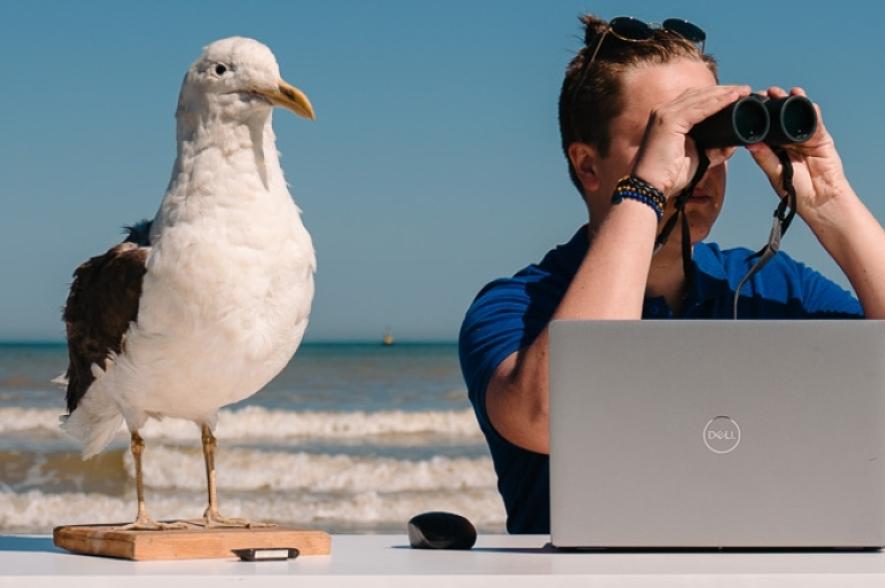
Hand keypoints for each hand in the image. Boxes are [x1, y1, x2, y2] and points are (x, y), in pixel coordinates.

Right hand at [632, 84, 750, 197]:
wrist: (650, 187)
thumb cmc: (669, 175)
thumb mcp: (696, 158)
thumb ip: (712, 150)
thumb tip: (732, 144)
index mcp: (668, 118)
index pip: (695, 99)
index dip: (717, 95)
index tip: (738, 95)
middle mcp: (664, 111)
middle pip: (698, 94)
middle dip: (723, 90)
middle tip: (746, 90)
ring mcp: (664, 114)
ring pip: (699, 98)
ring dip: (723, 93)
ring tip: (743, 92)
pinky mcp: (668, 121)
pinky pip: (697, 108)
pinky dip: (716, 103)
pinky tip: (731, 99)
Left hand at [746, 87, 852, 220]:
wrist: (819, 201)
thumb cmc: (795, 191)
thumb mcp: (775, 173)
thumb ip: (764, 158)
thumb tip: (750, 143)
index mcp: (774, 148)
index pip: (766, 128)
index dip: (760, 115)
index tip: (750, 103)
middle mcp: (788, 141)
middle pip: (781, 118)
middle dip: (775, 103)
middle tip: (767, 92)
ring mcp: (805, 138)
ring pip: (797, 116)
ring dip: (792, 102)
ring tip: (786, 92)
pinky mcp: (821, 139)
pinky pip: (815, 122)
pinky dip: (811, 111)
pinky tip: (806, 102)